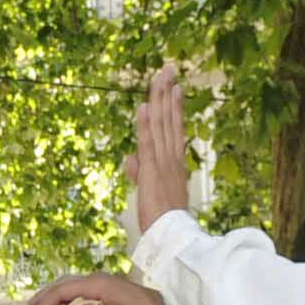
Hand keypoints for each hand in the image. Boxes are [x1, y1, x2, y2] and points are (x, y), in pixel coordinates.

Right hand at [16, 272, 186, 304]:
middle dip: (43, 298)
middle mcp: (96, 279)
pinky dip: (65, 294)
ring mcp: (101, 281)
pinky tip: (63, 304)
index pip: (61, 293)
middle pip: (62, 284)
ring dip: (52, 295)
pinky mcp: (107, 287)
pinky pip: (79, 287)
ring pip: (69, 284)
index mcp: (96, 285)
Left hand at [129, 67, 193, 236]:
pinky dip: (145, 125)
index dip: (174, 106)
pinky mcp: (151, 171)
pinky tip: (144, 106)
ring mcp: (163, 162)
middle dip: (168, 92)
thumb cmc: (163, 217)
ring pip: (161, 124)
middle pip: (169, 119)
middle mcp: (171, 157)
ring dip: (160, 99)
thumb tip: (129, 157)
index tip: (175, 87)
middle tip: (169, 69)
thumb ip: (138, 170)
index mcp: (174, 161)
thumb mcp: (150, 188)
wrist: (172, 235)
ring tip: (162, 76)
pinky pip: (148, 144)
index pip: (174, 127)